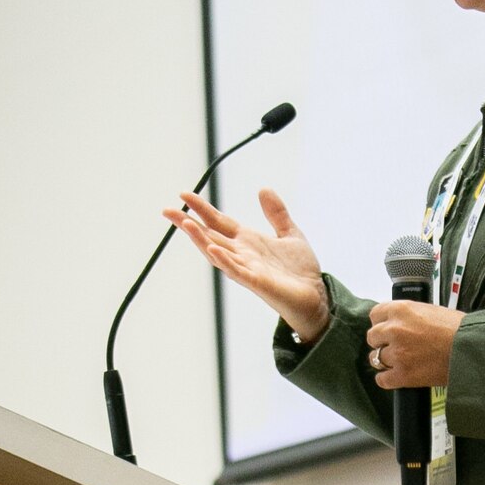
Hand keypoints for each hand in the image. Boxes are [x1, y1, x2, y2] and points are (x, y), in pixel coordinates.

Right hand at [163, 188, 329, 343]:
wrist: (316, 296)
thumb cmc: (300, 271)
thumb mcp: (290, 233)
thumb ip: (276, 213)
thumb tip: (263, 189)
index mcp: (247, 242)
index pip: (218, 222)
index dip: (202, 209)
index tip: (184, 195)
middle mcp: (242, 255)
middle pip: (209, 236)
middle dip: (188, 224)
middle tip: (167, 210)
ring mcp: (247, 269)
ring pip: (217, 253)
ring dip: (200, 239)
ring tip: (185, 223)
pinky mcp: (257, 282)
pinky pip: (236, 271)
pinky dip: (224, 260)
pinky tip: (212, 249)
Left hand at [366, 301, 464, 388]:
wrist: (471, 350)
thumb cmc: (458, 329)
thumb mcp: (430, 310)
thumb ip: (410, 315)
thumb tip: (400, 322)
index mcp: (401, 310)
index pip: (375, 314)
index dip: (381, 323)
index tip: (386, 328)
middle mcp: (395, 330)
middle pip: (372, 337)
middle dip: (382, 341)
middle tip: (395, 345)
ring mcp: (397, 354)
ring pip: (376, 358)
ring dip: (385, 360)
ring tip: (398, 361)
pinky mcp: (403, 375)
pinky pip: (382, 379)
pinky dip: (387, 379)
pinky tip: (395, 376)